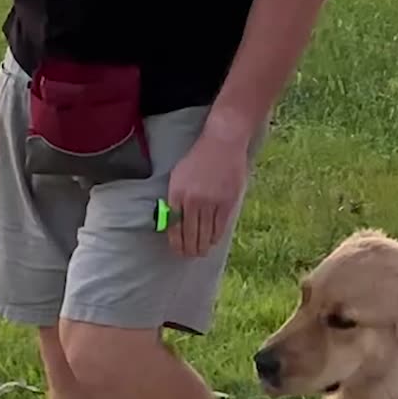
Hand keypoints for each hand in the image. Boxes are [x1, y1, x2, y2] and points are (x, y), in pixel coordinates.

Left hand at [166, 128, 249, 257]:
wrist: (222, 143)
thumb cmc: (199, 159)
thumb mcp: (178, 176)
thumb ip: (174, 199)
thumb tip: (171, 222)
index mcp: (176, 193)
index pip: (174, 227)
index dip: (176, 243)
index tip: (178, 250)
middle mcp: (192, 200)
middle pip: (189, 234)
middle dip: (189, 249)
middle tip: (190, 254)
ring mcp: (210, 202)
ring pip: (205, 234)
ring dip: (202, 247)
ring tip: (201, 252)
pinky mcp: (226, 202)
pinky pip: (219, 227)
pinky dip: (215, 237)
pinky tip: (212, 241)